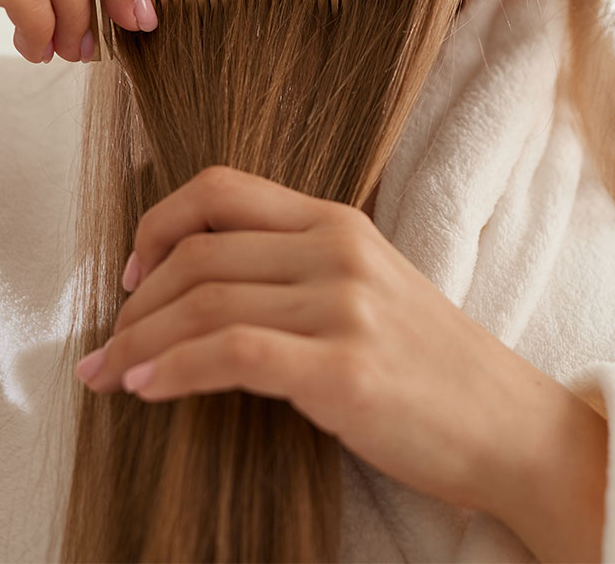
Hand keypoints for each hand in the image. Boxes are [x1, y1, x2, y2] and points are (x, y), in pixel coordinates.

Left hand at [75, 164, 567, 515]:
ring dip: (138, 342)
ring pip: (205, 302)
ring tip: (107, 374)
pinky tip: (145, 391)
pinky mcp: (344, 369)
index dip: (158, 224)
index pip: (221, 188)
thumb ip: (301, 270)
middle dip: (134, 303)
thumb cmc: (432, 368)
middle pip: (199, 251)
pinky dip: (173, 371)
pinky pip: (232, 355)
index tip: (133, 275)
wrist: (510, 426)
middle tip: (104, 345)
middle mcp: (339, 250)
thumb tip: (204, 288)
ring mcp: (345, 306)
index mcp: (340, 223)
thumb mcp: (371, 290)